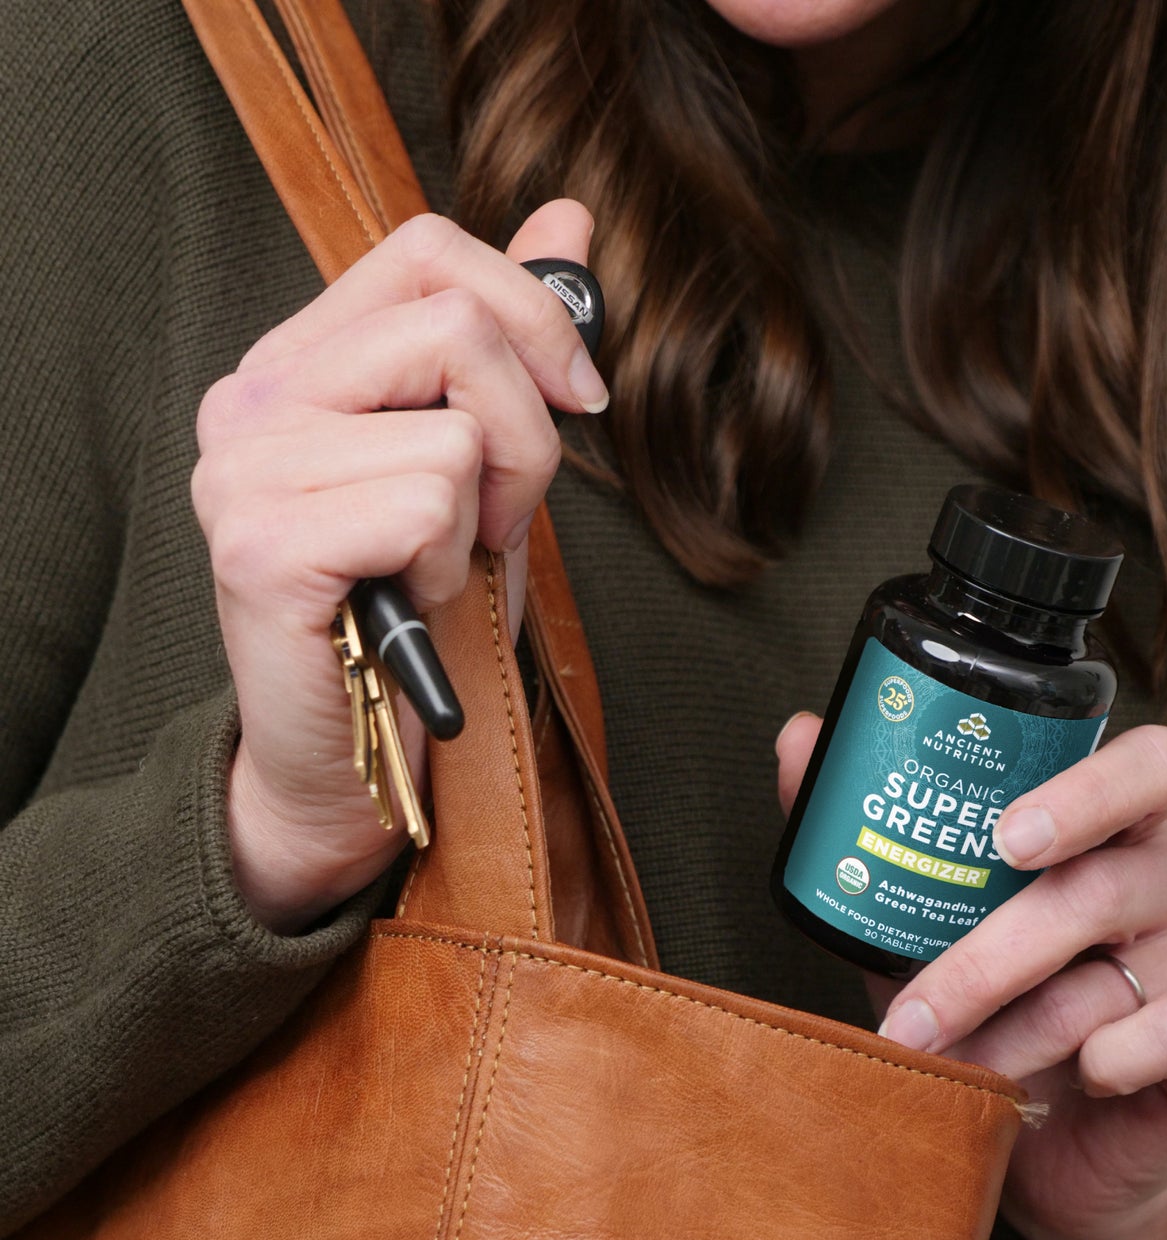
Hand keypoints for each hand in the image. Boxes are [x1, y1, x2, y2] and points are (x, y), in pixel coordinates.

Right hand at [192, 203, 606, 933]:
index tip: (580, 398)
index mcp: (302, 361)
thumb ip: (513, 336)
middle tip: (498, 517)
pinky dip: (447, 567)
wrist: (360, 749)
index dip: (532, 310)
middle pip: (454, 326)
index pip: (427, 249)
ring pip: (453, 428)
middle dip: (528, 435)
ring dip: (484, 515)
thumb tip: (570, 220)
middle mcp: (253, 398)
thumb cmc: (422, 606)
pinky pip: (424, 503)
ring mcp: (242, 468)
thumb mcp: (487, 457)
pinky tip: (407, 602)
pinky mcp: (260, 545)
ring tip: (436, 567)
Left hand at [776, 715, 1166, 1239]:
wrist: (1053, 1153)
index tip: (1000, 837)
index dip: (1083, 790)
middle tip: (937, 981)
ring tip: (944, 1062)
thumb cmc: (990, 1015)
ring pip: (1115, 971)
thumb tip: (797, 736)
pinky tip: (1087, 1077)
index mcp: (1113, 830)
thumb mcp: (923, 926)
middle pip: (1111, 878)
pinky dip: (1126, 1054)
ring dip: (1015, 1024)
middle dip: (1006, 942)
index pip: (1142, 766)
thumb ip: (872, 837)